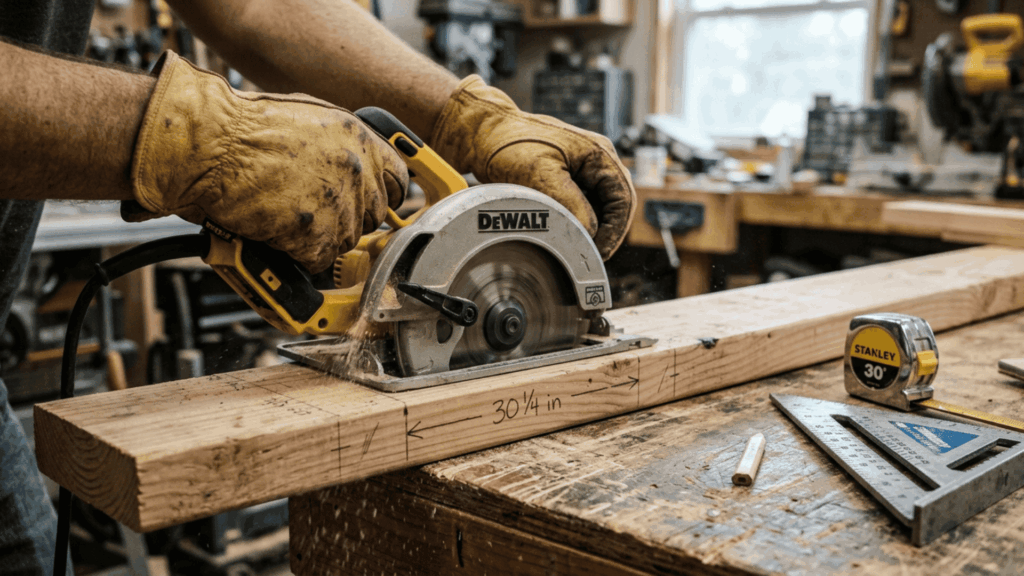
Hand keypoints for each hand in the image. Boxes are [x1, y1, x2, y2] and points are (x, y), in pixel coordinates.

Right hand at [126, 51, 407, 272]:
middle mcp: (358, 171)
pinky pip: (318, 260)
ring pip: (345, 241)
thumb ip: (340, 144)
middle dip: (344, 218)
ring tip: (282, 215)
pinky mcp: (316, 236)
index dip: (379, 195)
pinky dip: (296, 254)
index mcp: (361, 139)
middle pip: (371, 216)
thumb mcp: (308, 118)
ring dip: (317, 237)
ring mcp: (340, 205)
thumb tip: (351, 162)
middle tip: (310, 211)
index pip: (397, 181)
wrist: (208, 146)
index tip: (367, 203)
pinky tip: (274, 229)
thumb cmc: (241, 127)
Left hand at [428, 76, 634, 259]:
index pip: (623, 199)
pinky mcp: (568, 174)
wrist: (483, 133)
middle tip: (588, 255)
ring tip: (576, 245)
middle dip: (605, 232)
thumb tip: (590, 234)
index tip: (598, 252)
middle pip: (616, 204)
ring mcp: (583, 166)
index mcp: (599, 153)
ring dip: (592, 226)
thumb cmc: (509, 145)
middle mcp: (596, 158)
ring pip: (600, 205)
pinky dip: (579, 219)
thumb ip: (571, 206)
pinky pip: (583, 201)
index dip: (615, 231)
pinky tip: (565, 231)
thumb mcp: (542, 177)